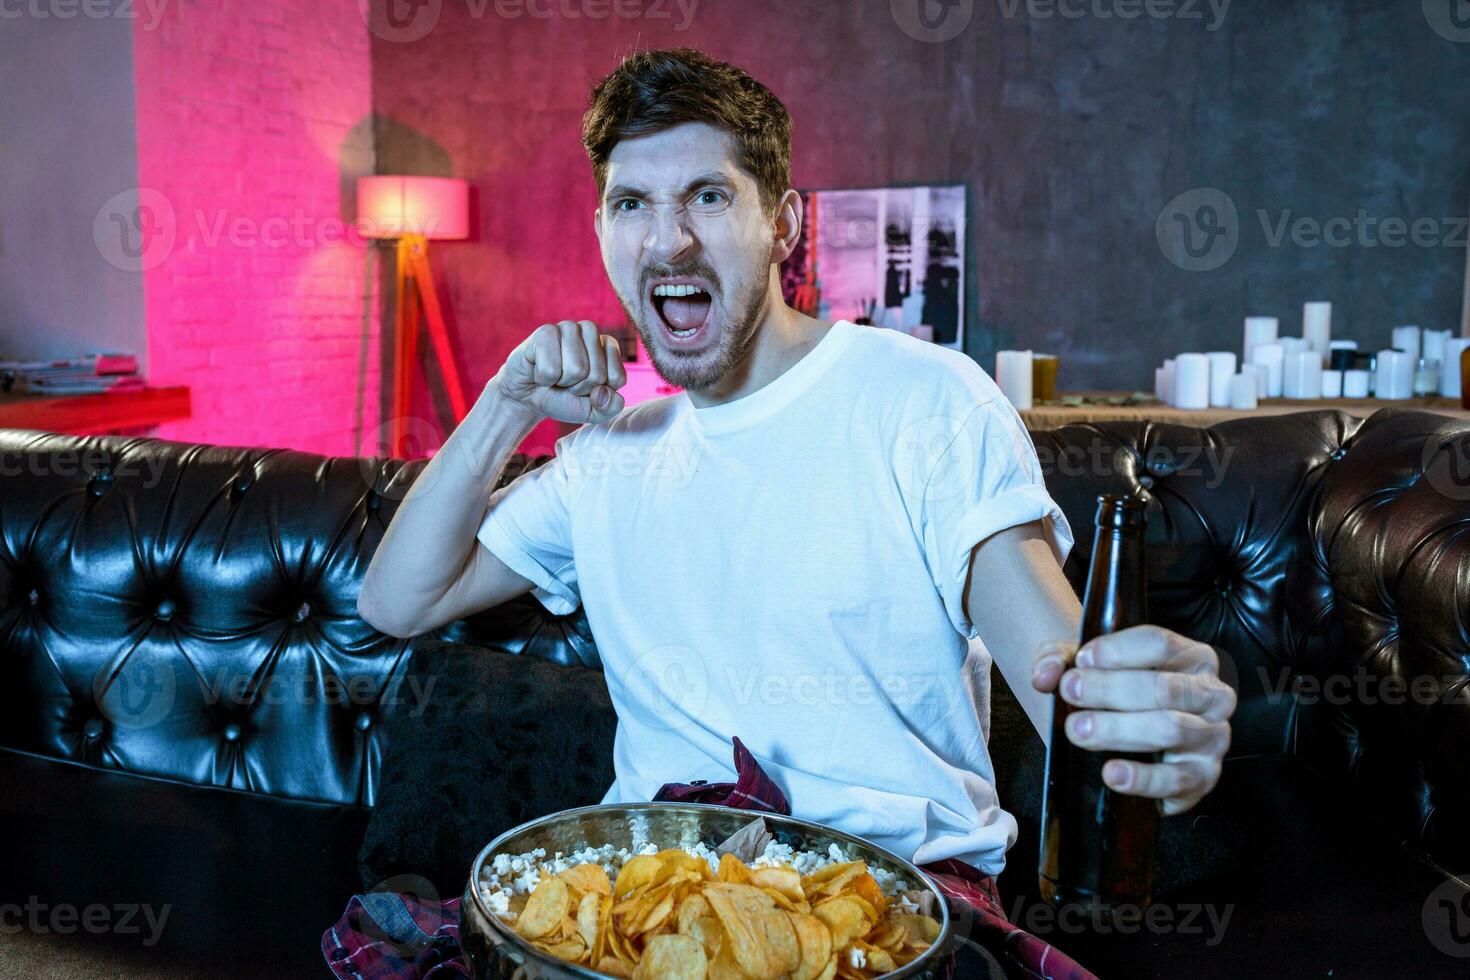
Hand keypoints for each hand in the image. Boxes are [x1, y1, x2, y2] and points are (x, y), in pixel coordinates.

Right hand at [494, 320, 627, 423]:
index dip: (598, 392)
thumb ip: (610, 408)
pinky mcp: (544, 332)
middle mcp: (590, 331)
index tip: (584, 387)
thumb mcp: (593, 411)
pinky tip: (539, 370)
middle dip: (579, 387)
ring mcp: (567, 327)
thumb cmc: (563, 398)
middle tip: (565, 382)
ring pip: (577, 369)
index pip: (617, 378)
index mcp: (608, 345)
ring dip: (561, 382)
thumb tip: (603, 392)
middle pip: (597, 374)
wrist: (527, 397)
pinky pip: (552, 369)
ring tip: (554, 375)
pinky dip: (544, 379)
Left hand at [1031, 625, 1235, 815]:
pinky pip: (1176, 779)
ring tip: (1080, 730)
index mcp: (1191, 658)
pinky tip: (1111, 773)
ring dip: (1119, 729)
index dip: (1117, 650)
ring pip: (1171, 729)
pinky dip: (1141, 777)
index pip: (1160, 644)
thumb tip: (1045, 674)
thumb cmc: (1119, 698)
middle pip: (1164, 687)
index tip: (1082, 660)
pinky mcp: (1203, 777)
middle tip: (1071, 692)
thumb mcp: (1090, 669)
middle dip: (1111, 689)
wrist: (1139, 748)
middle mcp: (1211, 695)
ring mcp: (1211, 737)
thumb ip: (1061, 660)